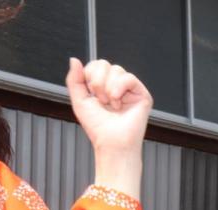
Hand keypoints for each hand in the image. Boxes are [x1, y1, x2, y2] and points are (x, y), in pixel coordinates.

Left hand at [66, 58, 151, 197]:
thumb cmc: (98, 127)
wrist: (111, 142)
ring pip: (116, 69)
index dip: (89, 76)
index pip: (95, 65)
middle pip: (104, 64)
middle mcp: (117, 86)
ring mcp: (131, 90)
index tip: (91, 95)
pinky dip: (119, 89)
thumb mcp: (79, 100)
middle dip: (97, 82)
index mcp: (104, 86)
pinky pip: (128, 78)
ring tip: (111, 104)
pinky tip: (118, 102)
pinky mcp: (142, 95)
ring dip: (108, 89)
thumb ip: (74, 79)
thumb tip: (74, 60)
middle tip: (101, 101)